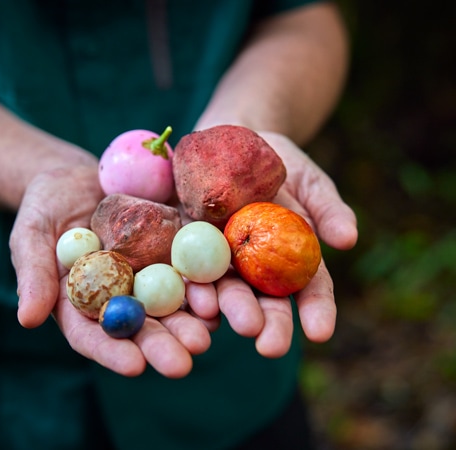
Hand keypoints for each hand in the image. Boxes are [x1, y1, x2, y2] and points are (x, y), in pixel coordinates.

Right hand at [10, 166, 210, 377]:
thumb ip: (34, 274)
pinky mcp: (169, 249)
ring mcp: (147, 274)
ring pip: (169, 305)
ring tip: (206, 335)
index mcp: (81, 303)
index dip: (113, 353)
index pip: (93, 336)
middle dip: (161, 346)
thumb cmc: (45, 206)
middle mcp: (118, 296)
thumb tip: (28, 319)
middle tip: (183, 363)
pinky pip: (188, 269)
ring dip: (189, 323)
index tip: (134, 366)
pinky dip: (203, 285)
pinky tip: (219, 297)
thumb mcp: (31, 235)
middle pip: (139, 328)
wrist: (78, 176)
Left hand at [181, 131, 357, 357]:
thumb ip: (327, 208)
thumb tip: (348, 240)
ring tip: (231, 325)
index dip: (316, 311)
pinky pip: (190, 271)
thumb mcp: (308, 180)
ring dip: (229, 311)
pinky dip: (193, 289)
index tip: (320, 333)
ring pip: (226, 291)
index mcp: (292, 256)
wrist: (231, 140)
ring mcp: (221, 259)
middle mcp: (257, 266)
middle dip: (269, 325)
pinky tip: (195, 306)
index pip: (309, 288)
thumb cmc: (278, 162)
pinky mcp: (188, 247)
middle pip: (265, 300)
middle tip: (270, 347)